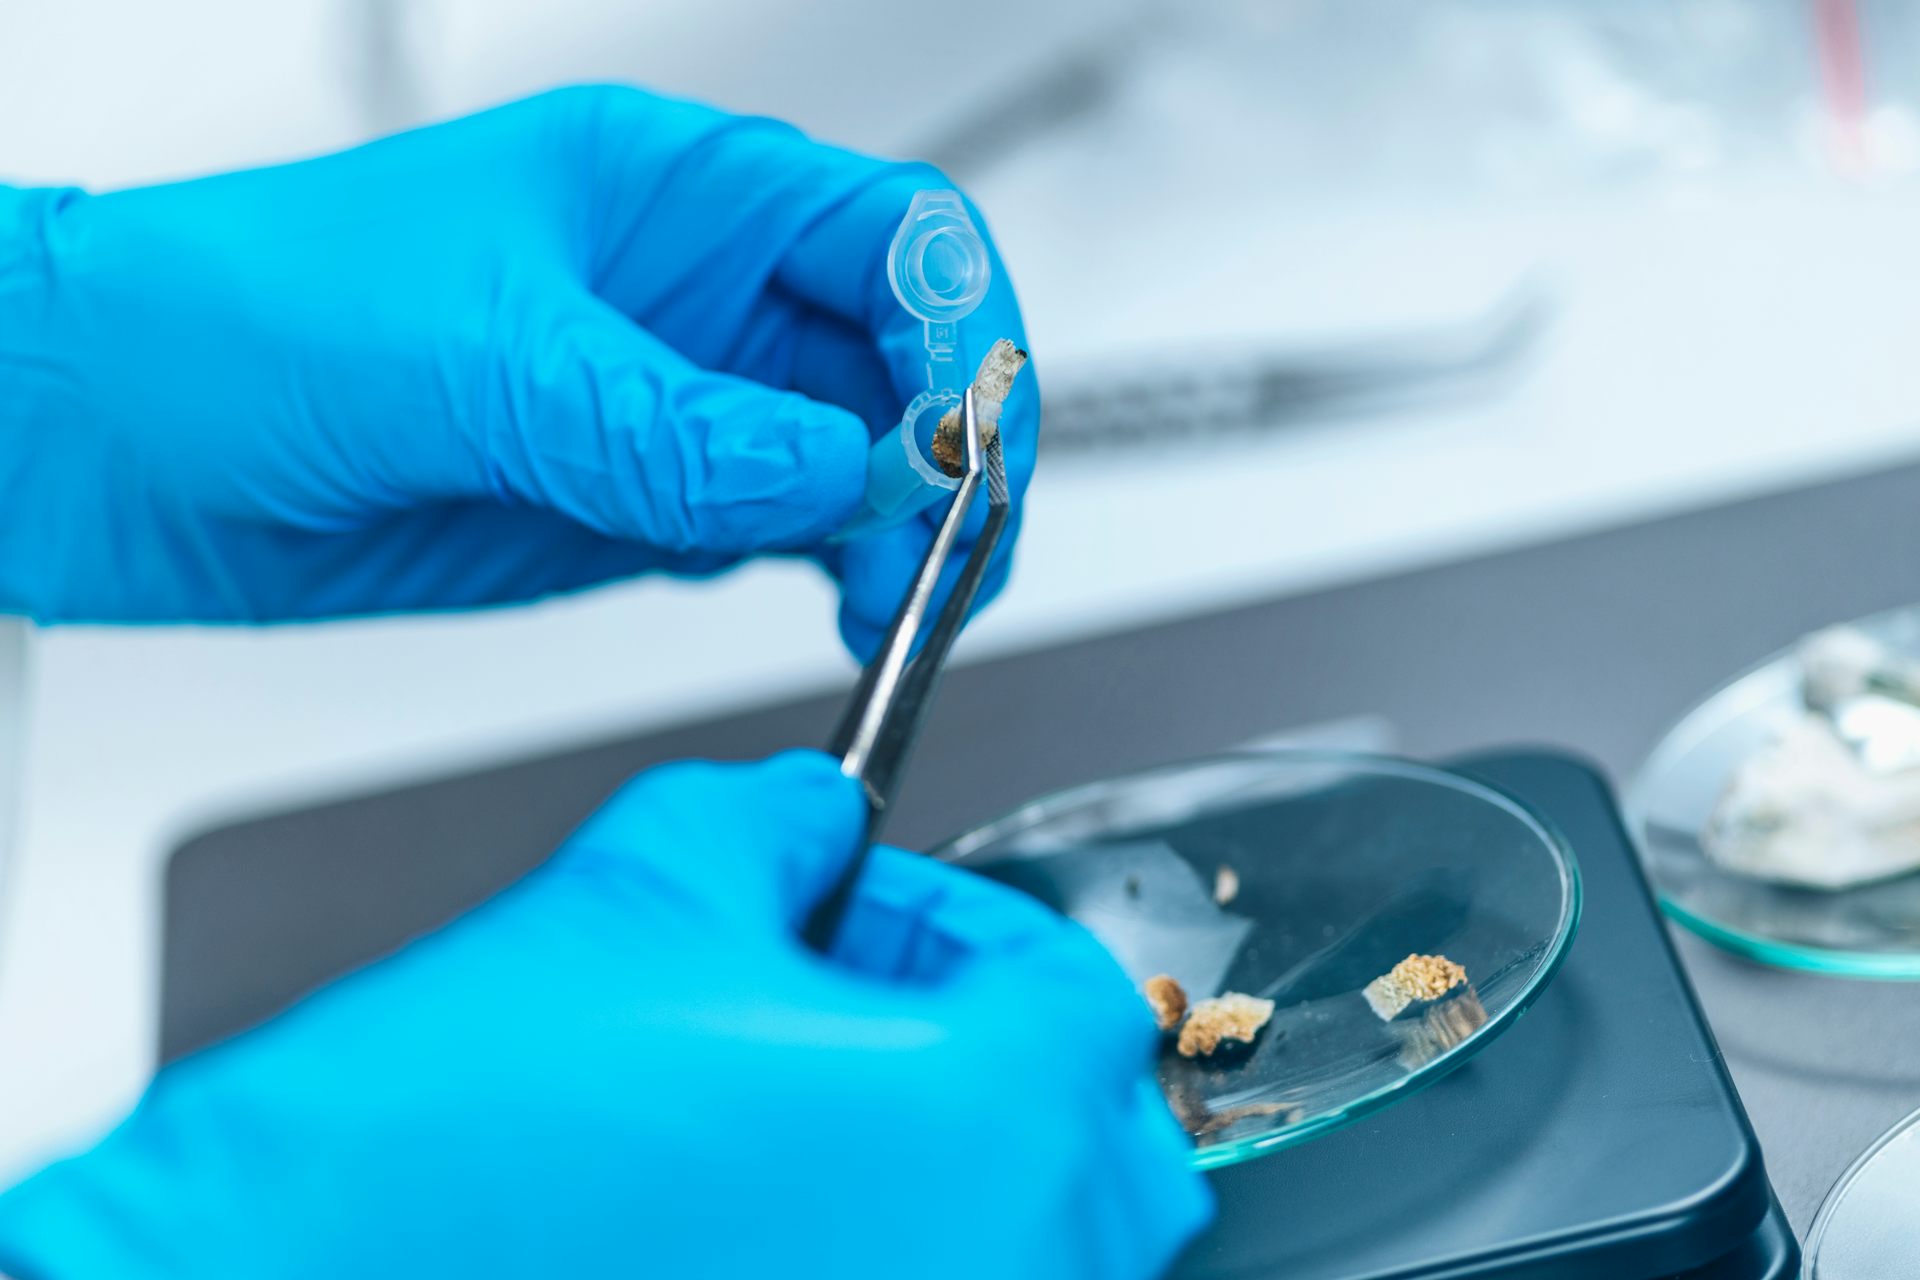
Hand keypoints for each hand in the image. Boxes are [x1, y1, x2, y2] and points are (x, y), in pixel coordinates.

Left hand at [0, 87, 1033, 656]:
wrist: (107, 442)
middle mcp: (687, 298)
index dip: (958, 333)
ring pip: (855, 460)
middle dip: (949, 454)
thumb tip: (830, 471)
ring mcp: (669, 409)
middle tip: (944, 554)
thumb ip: (661, 424)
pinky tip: (837, 612)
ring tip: (900, 601)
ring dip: (904, 532)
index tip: (960, 443)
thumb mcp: (469, 356)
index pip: (890, 236)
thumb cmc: (237, 317)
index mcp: (668, 193)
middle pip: (898, 359)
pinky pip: (779, 537)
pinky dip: (833, 578)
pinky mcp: (636, 507)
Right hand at [0, 753, 1208, 1278]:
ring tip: (788, 1108)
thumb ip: (774, 819)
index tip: (862, 915)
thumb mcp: (638, 887)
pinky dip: (891, 1245)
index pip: (1074, 989)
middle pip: (1097, 1139)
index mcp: (988, 1119)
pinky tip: (757, 1208)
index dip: (957, 925)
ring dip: (947, 1160)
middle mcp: (998, 1263)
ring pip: (1030, 1248)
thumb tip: (812, 815)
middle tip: (845, 1007)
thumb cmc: (456, 1146)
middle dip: (983, 1049)